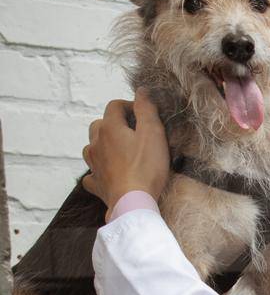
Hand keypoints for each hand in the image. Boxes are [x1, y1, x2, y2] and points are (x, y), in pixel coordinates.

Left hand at [82, 88, 170, 214]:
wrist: (133, 203)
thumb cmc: (146, 168)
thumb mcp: (153, 133)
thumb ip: (146, 109)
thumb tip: (141, 91)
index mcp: (109, 127)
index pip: (114, 105)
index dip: (129, 105)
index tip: (144, 114)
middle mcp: (96, 143)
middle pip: (99, 124)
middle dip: (113, 124)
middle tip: (133, 132)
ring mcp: (94, 164)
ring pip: (91, 147)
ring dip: (102, 145)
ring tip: (119, 151)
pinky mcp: (97, 184)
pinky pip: (91, 174)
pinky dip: (97, 171)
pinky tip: (106, 175)